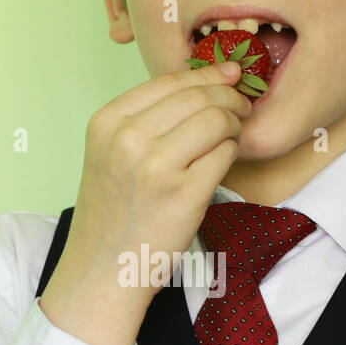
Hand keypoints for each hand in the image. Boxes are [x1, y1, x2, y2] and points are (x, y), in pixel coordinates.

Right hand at [63, 60, 252, 288]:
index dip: (208, 75)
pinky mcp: (184, 194)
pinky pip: (225, 155)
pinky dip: (231, 154)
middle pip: (199, 96)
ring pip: (217, 120)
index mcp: (107, 122)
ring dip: (233, 126)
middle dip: (230, 97)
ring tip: (229, 139)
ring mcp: (156, 166)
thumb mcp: (111, 153)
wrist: (103, 269)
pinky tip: (221, 164)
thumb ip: (147, 118)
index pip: (170, 80)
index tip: (230, 76)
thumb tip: (210, 80)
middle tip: (242, 109)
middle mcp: (128, 139)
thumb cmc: (113, 212)